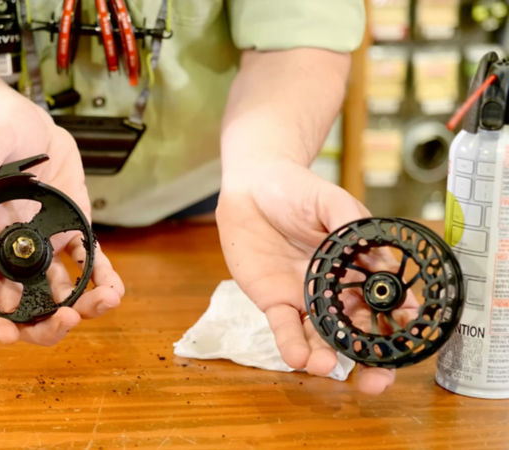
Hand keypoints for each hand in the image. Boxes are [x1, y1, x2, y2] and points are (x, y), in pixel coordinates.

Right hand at [0, 93, 123, 345]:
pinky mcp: (69, 234)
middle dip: (42, 324)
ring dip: (81, 307)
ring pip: (57, 294)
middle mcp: (9, 253)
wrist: (27, 123)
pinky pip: (86, 265)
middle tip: (66, 320)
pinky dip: (101, 279)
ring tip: (106, 301)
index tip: (7, 335)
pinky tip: (115, 286)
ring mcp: (41, 248)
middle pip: (20, 308)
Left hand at [216, 159, 401, 393]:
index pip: (386, 302)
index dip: (400, 323)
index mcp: (361, 268)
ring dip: (327, 357)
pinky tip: (298, 359)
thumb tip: (381, 254)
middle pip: (360, 332)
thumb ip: (353, 225)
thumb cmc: (296, 190)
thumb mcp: (332, 202)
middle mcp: (338, 291)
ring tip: (327, 366)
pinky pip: (285, 329)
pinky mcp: (275, 302)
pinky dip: (292, 345)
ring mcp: (307, 299)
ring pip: (323, 338)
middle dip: (371, 360)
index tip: (410, 340)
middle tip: (377, 381)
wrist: (252, 187)